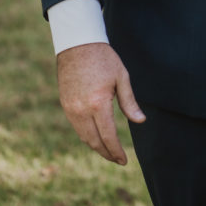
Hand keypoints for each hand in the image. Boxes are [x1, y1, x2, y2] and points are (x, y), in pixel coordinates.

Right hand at [57, 42, 145, 163]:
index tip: (124, 160)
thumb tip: (140, 121)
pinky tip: (96, 136)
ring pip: (84, 137)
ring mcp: (71, 109)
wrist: (78, 45)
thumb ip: (129, 102)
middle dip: (107, 153)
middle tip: (118, 160)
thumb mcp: (122, 77)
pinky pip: (77, 127)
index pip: (108, 136)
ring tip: (109, 151)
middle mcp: (82, 110)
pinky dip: (87, 136)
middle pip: (95, 141)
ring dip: (96, 147)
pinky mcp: (65, 105)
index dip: (116, 151)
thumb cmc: (104, 59)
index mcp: (98, 103)